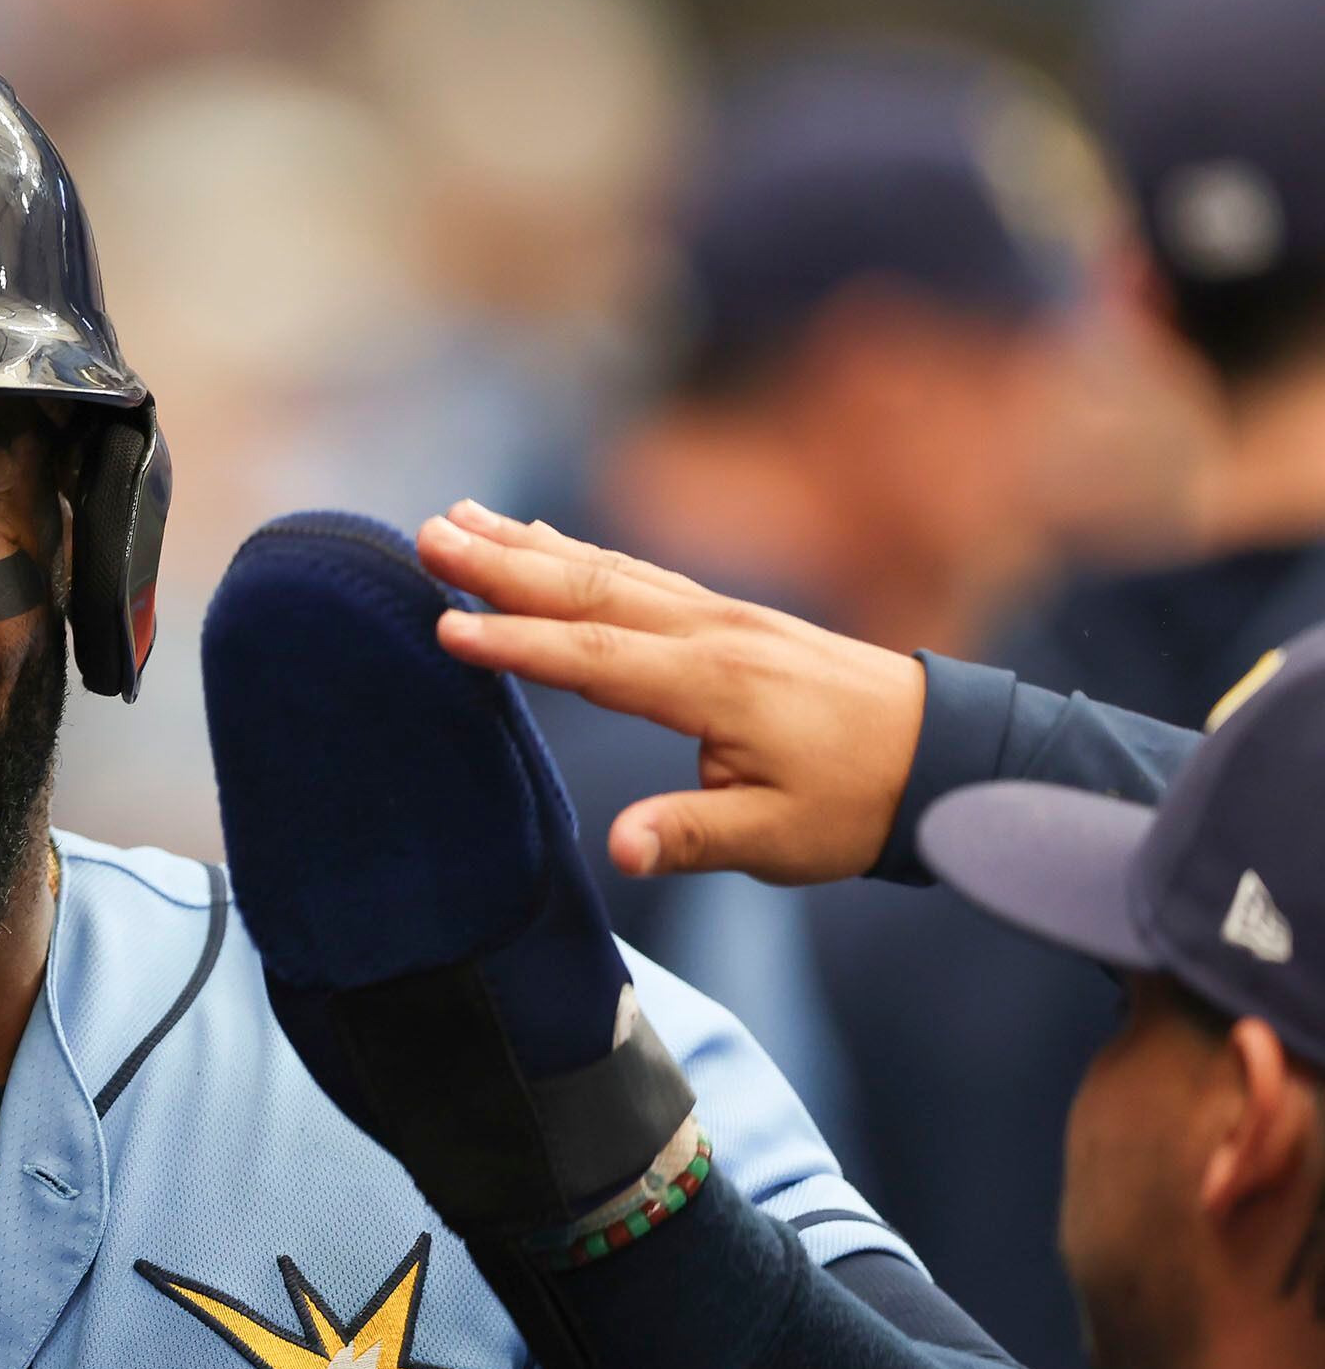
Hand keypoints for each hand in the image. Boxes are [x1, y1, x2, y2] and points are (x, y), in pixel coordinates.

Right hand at [414, 502, 926, 884]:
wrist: (943, 754)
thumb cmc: (858, 804)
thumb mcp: (780, 839)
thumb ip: (694, 836)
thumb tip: (620, 850)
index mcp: (715, 686)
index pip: (595, 661)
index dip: (517, 644)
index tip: (445, 627)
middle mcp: (711, 634)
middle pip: (588, 591)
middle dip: (502, 564)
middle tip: (426, 538)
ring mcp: (719, 616)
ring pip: (606, 570)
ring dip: (527, 544)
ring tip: (457, 519)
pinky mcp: (725, 617)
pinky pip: (634, 572)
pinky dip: (576, 551)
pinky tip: (539, 536)